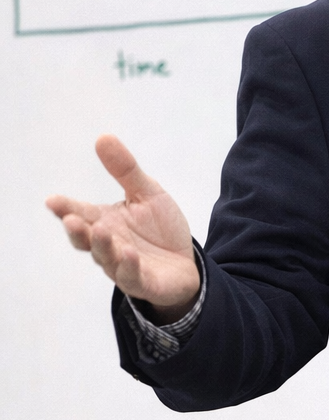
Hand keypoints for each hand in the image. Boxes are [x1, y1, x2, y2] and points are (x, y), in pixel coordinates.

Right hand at [46, 135, 199, 321]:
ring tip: (101, 231)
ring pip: (107, 258)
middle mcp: (109, 245)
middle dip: (78, 230)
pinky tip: (130, 255)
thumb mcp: (148, 193)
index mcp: (105, 222)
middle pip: (87, 239)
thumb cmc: (160, 229)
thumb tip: (103, 137)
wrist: (186, 264)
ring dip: (103, 246)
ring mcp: (123, 266)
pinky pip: (133, 277)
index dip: (65, 208)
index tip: (52, 201)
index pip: (81, 213)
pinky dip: (129, 267)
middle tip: (70, 219)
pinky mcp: (143, 282)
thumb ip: (126, 170)